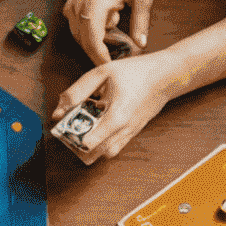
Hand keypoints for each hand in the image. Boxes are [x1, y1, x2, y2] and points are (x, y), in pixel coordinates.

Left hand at [51, 52, 178, 162]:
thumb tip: (58, 112)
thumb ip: (77, 92)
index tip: (66, 124)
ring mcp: (129, 134)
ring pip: (105, 154)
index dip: (72, 137)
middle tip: (72, 127)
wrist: (168, 75)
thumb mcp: (102, 73)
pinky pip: (114, 147)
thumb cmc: (135, 72)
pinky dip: (102, 142)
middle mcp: (123, 131)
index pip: (89, 143)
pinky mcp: (132, 133)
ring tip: (85, 126)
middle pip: (94, 154)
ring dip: (91, 147)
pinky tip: (98, 124)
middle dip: (78, 145)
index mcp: (116, 117)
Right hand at [63, 0, 154, 64]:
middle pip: (83, 40)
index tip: (112, 66)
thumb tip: (140, 44)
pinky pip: (77, 20)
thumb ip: (140, 22)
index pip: (92, 44)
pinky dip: (90, 26)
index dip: (101, 58)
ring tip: (118, 30)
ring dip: (95, 37)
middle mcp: (78, 6)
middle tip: (121, 51)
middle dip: (100, 49)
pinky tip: (108, 18)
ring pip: (79, 32)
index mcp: (95, 6)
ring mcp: (73, 1)